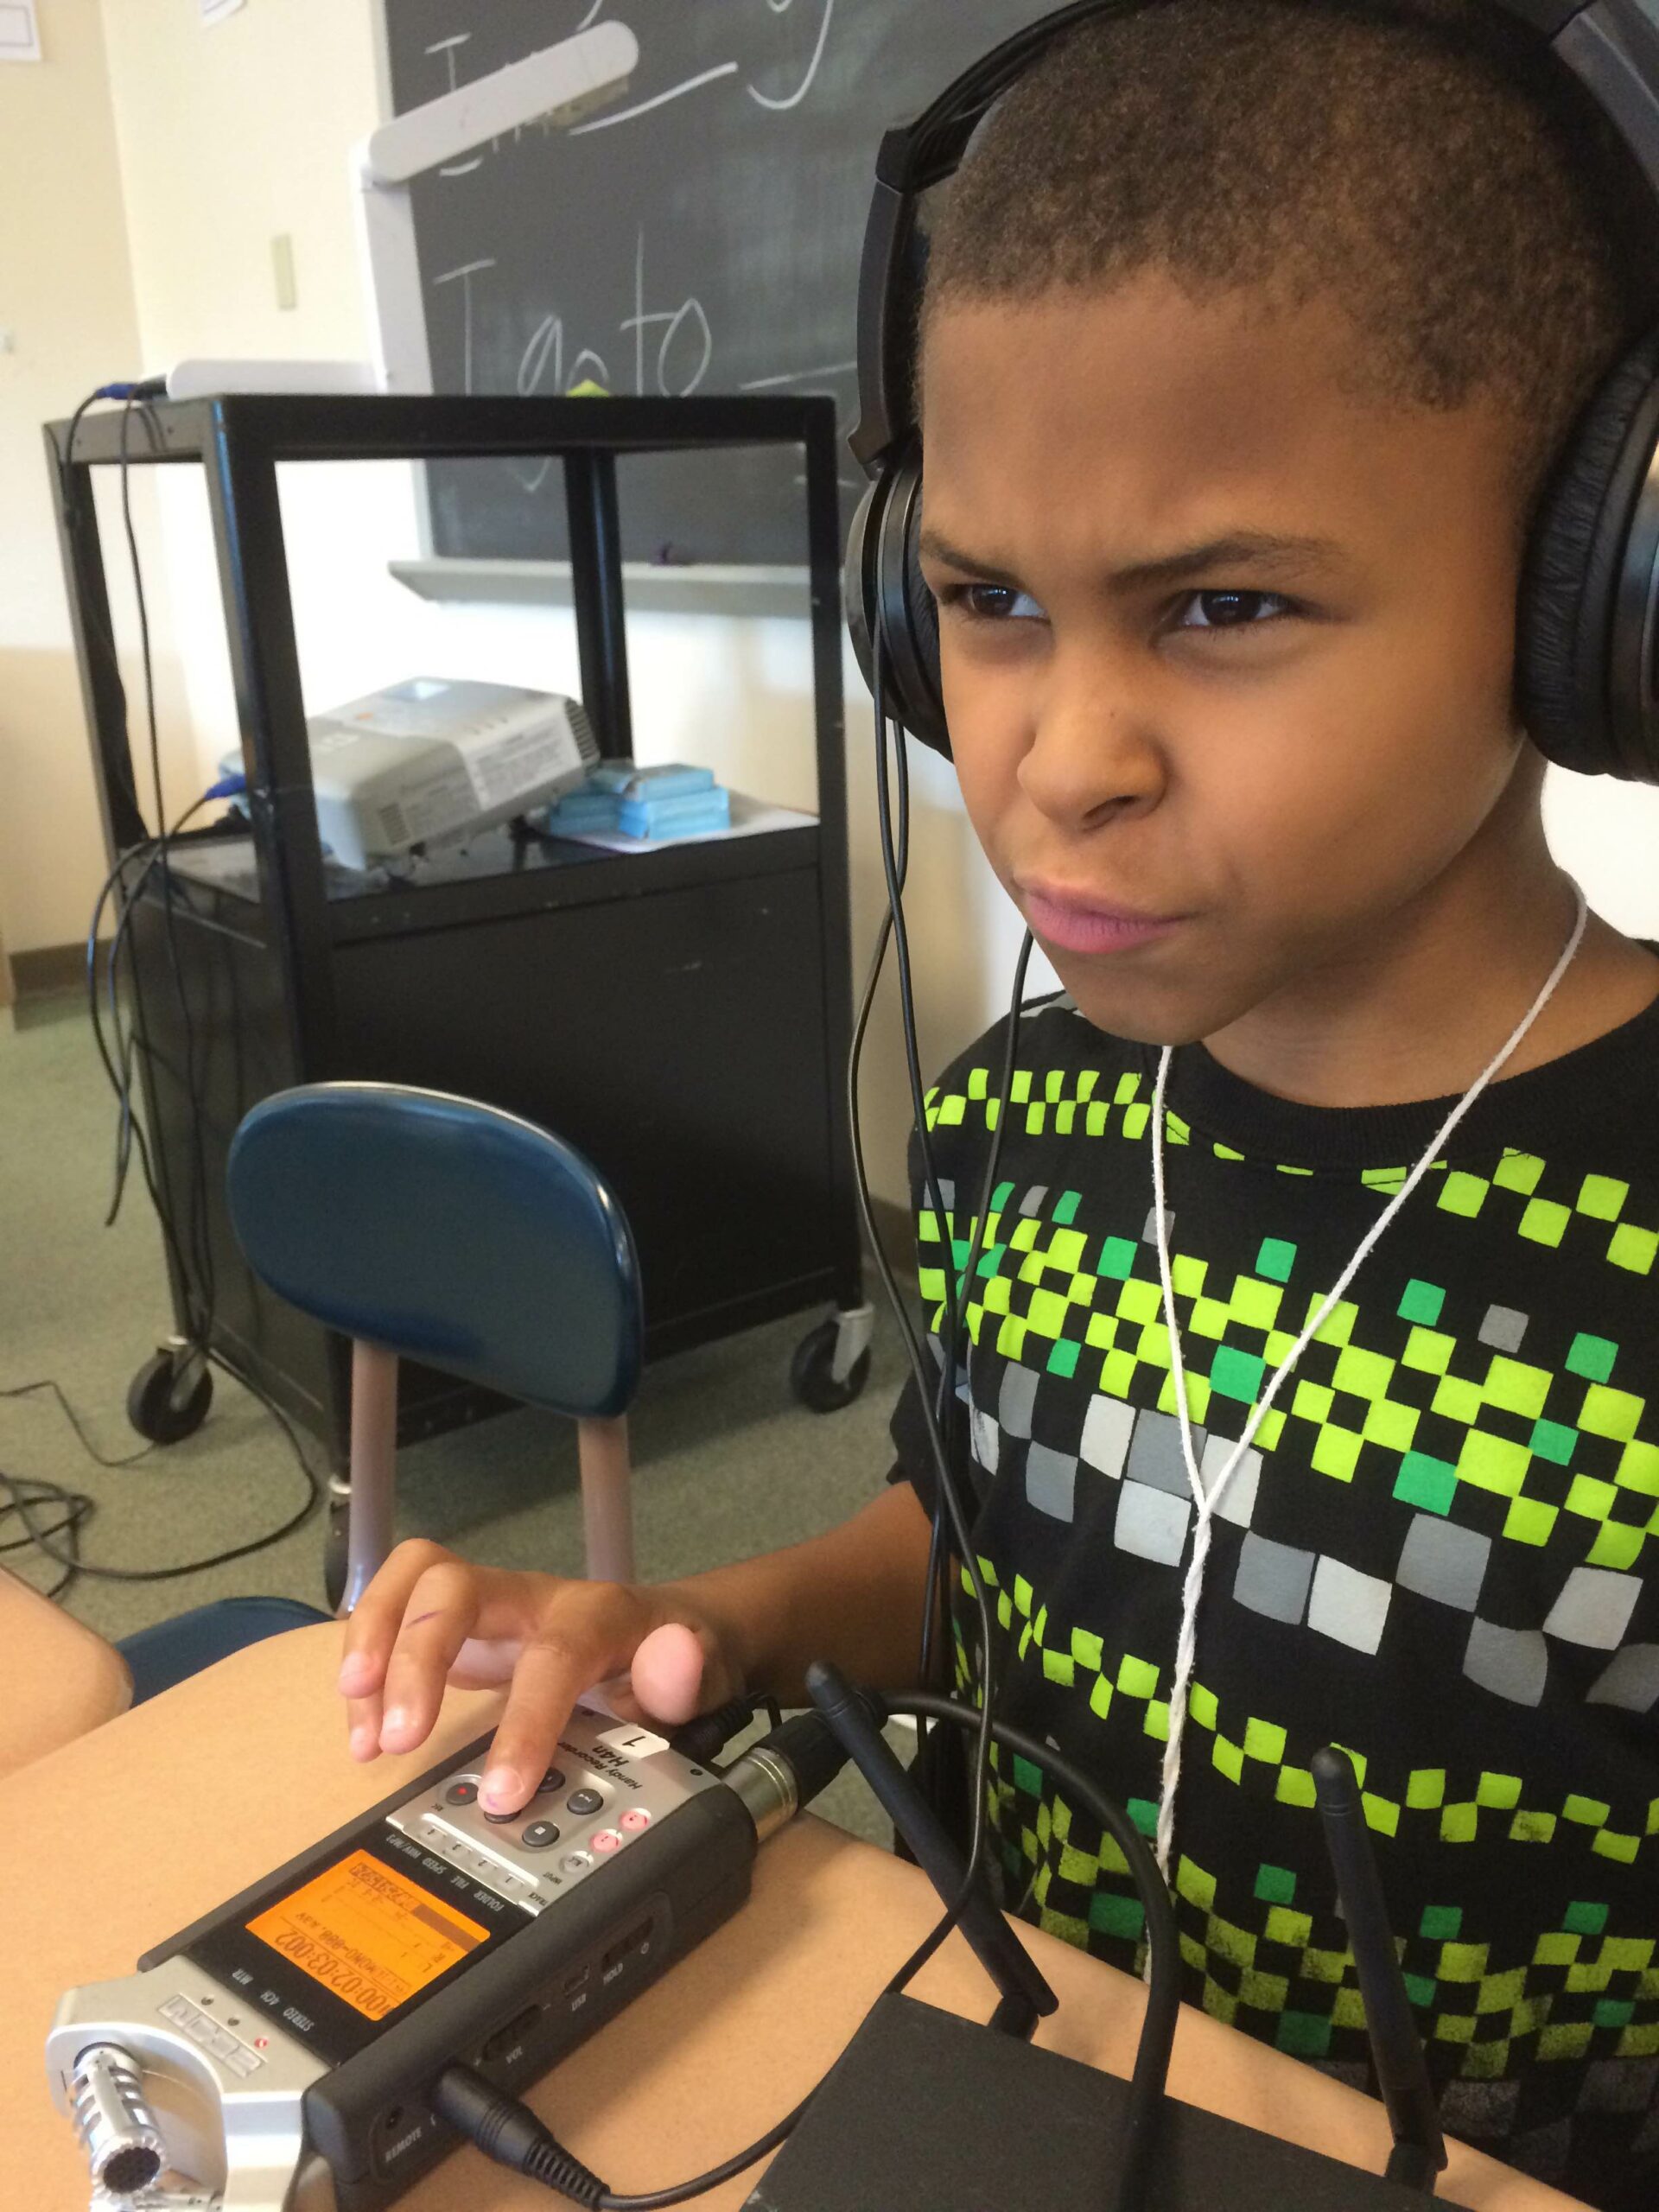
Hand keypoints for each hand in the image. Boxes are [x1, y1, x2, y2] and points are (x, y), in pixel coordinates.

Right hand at [336, 1539, 746, 1814]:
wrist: (669, 1630)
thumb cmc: (677, 1658)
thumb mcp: (703, 1673)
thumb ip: (687, 1674)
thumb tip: (674, 1657)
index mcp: (593, 1615)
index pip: (552, 1654)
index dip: (525, 1720)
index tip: (502, 1794)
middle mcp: (531, 1597)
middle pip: (454, 1587)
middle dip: (417, 1656)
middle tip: (400, 1738)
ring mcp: (489, 1606)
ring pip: (413, 1580)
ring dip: (372, 1645)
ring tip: (366, 1732)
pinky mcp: (459, 1626)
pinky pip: (395, 1614)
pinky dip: (365, 1665)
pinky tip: (364, 1729)